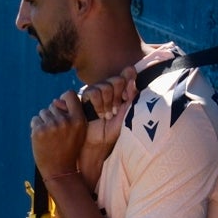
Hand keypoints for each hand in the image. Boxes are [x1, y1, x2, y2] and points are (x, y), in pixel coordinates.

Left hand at [30, 90, 86, 183]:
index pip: (70, 94)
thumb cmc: (69, 150)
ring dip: (44, 122)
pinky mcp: (39, 131)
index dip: (65, 99)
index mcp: (78, 120)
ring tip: (50, 137)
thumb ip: (72, 115)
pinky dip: (36, 128)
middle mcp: (66, 121)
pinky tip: (42, 139)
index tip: (63, 108)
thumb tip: (56, 100)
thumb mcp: (78, 132)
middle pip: (53, 105)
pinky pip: (35, 120)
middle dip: (53, 115)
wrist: (59, 171)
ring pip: (43, 113)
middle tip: (56, 132)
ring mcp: (52, 126)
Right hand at [76, 66, 137, 185]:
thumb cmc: (114, 130)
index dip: (129, 82)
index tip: (127, 99)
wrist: (99, 143)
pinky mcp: (85, 98)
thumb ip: (131, 97)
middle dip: (118, 97)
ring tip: (108, 116)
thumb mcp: (127, 114)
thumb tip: (133, 80)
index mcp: (121, 90)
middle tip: (116, 111)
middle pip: (117, 79)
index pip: (128, 73)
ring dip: (108, 103)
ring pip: (105, 86)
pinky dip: (99, 105)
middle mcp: (109, 89)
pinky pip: (93, 92)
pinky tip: (100, 115)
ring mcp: (97, 91)